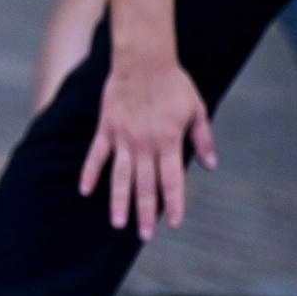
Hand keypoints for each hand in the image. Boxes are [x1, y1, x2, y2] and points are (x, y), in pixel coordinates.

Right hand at [79, 55, 216, 239]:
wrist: (143, 60)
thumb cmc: (174, 84)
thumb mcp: (197, 109)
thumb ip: (203, 139)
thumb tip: (211, 165)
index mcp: (169, 140)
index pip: (172, 179)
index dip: (173, 203)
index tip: (173, 223)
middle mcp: (144, 143)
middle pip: (144, 184)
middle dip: (145, 212)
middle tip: (145, 235)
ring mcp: (122, 137)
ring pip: (120, 176)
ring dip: (119, 201)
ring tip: (118, 223)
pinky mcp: (106, 128)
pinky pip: (96, 155)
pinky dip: (90, 172)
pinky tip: (85, 190)